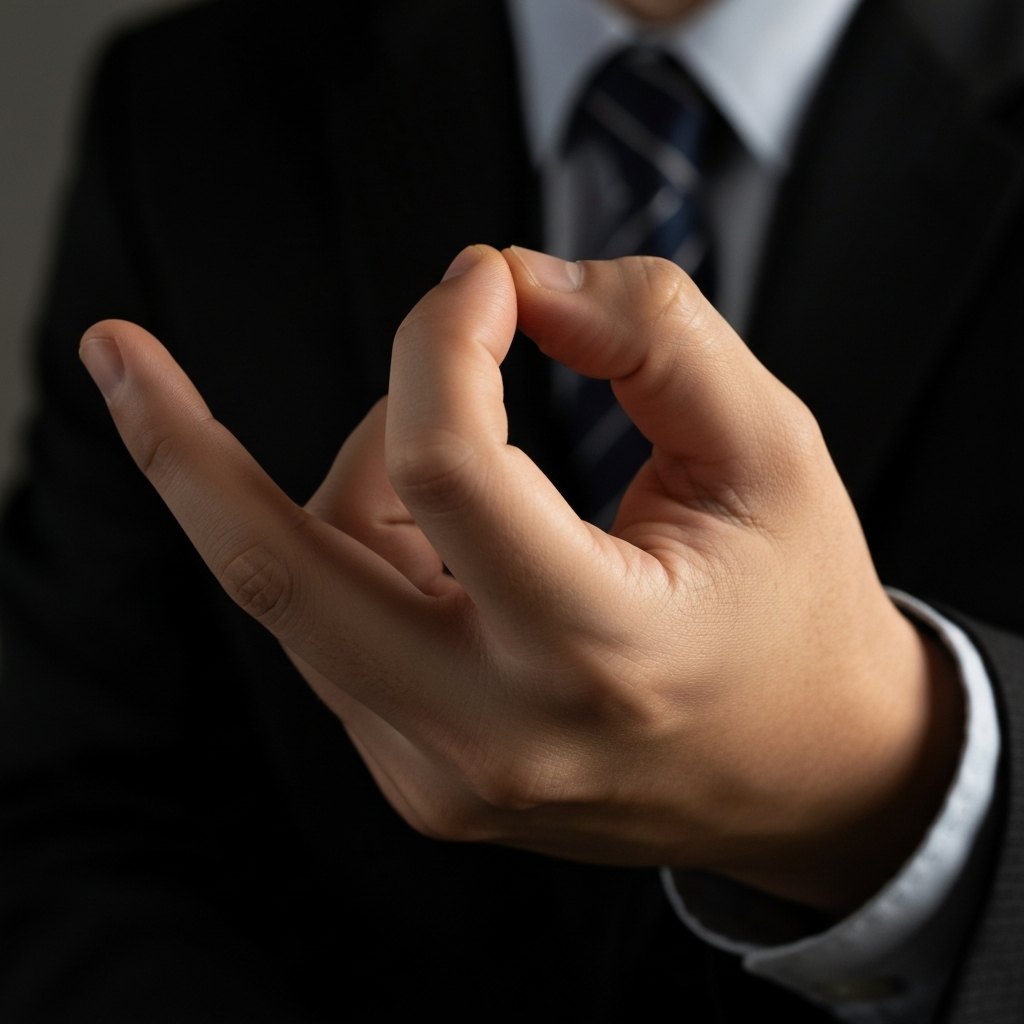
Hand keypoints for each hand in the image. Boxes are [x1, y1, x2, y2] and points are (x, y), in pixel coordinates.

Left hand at [79, 245, 961, 916]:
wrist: (811, 776)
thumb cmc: (799, 613)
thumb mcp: (771, 451)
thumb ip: (652, 334)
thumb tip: (515, 281)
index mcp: (601, 654)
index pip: (448, 470)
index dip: (446, 340)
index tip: (484, 282)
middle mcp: (494, 737)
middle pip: (278, 573)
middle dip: (186, 451)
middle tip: (118, 354)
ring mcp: (439, 775)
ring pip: (311, 581)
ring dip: (368, 479)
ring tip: (480, 460)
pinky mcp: (418, 781)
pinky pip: (334, 630)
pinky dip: (369, 547)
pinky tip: (451, 538)